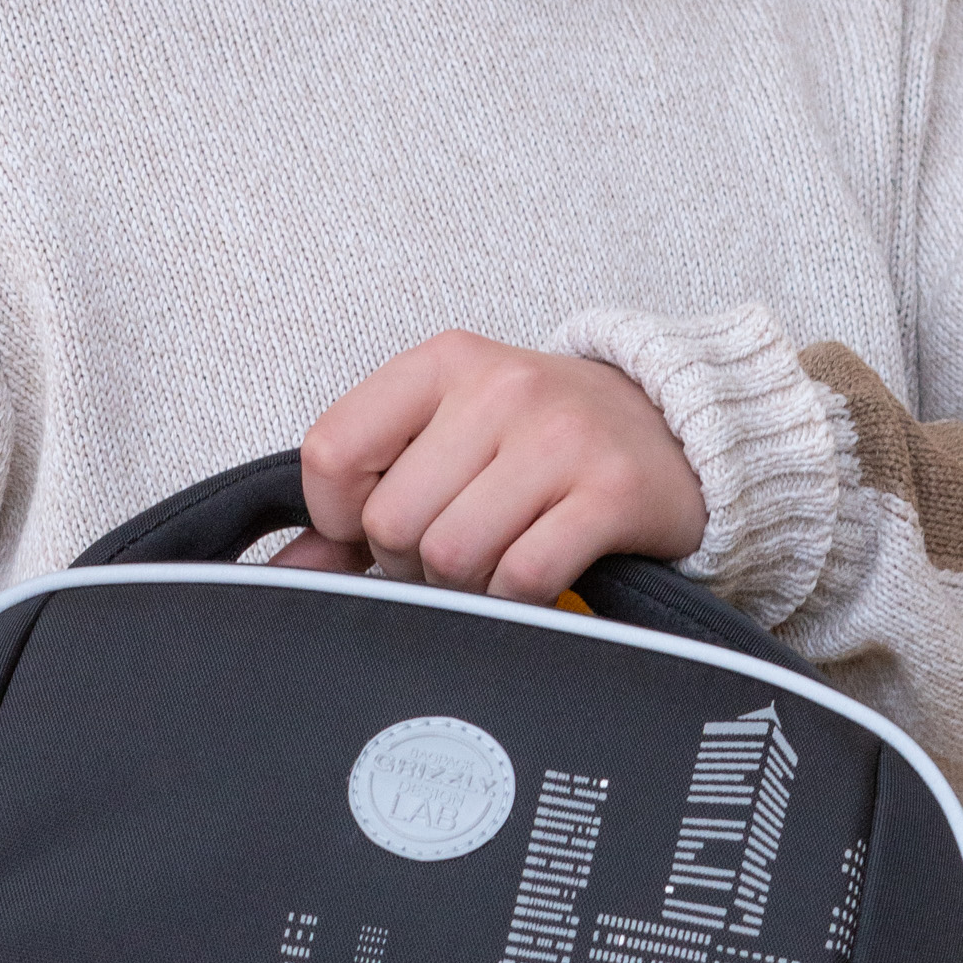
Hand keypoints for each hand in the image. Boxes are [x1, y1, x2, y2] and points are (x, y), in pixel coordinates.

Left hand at [278, 336, 705, 600]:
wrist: (674, 430)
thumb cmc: (542, 440)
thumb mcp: (449, 434)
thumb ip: (364, 493)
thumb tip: (287, 574)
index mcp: (443, 362)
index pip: (332, 452)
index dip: (339, 516)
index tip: (376, 527)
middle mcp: (501, 388)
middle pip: (393, 522)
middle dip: (411, 562)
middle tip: (453, 549)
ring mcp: (561, 438)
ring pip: (453, 556)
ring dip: (466, 585)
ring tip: (497, 558)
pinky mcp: (612, 492)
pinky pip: (523, 578)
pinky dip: (518, 600)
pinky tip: (535, 577)